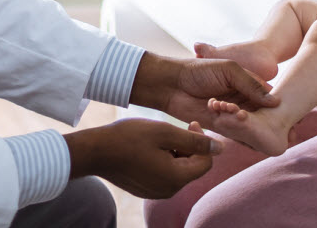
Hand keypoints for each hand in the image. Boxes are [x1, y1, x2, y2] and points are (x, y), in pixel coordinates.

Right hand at [65, 119, 220, 198]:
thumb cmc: (129, 137)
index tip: (190, 123)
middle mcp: (168, 190)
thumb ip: (195, 141)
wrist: (96, 151)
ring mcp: (156, 192)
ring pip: (179, 170)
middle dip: (189, 147)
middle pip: (192, 167)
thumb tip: (220, 148)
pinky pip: (165, 175)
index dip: (203, 141)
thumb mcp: (165, 132)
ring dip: (177, 152)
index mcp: (176, 177)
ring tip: (161, 137)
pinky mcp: (146, 190)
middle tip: (175, 128)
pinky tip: (151, 148)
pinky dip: (165, 160)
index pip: (206, 162)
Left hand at [130, 53, 279, 129]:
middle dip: (276, 124)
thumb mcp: (229, 70)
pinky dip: (246, 138)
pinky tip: (256, 143)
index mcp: (246, 83)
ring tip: (274, 139)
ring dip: (260, 131)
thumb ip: (251, 85)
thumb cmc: (199, 71)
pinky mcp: (220, 127)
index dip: (282, 107)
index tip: (296, 118)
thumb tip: (275, 102)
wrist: (171, 84)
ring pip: (252, 126)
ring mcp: (231, 113)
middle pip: (264, 114)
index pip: (269, 97)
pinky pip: (237, 135)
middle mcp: (241, 99)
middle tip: (292, 134)